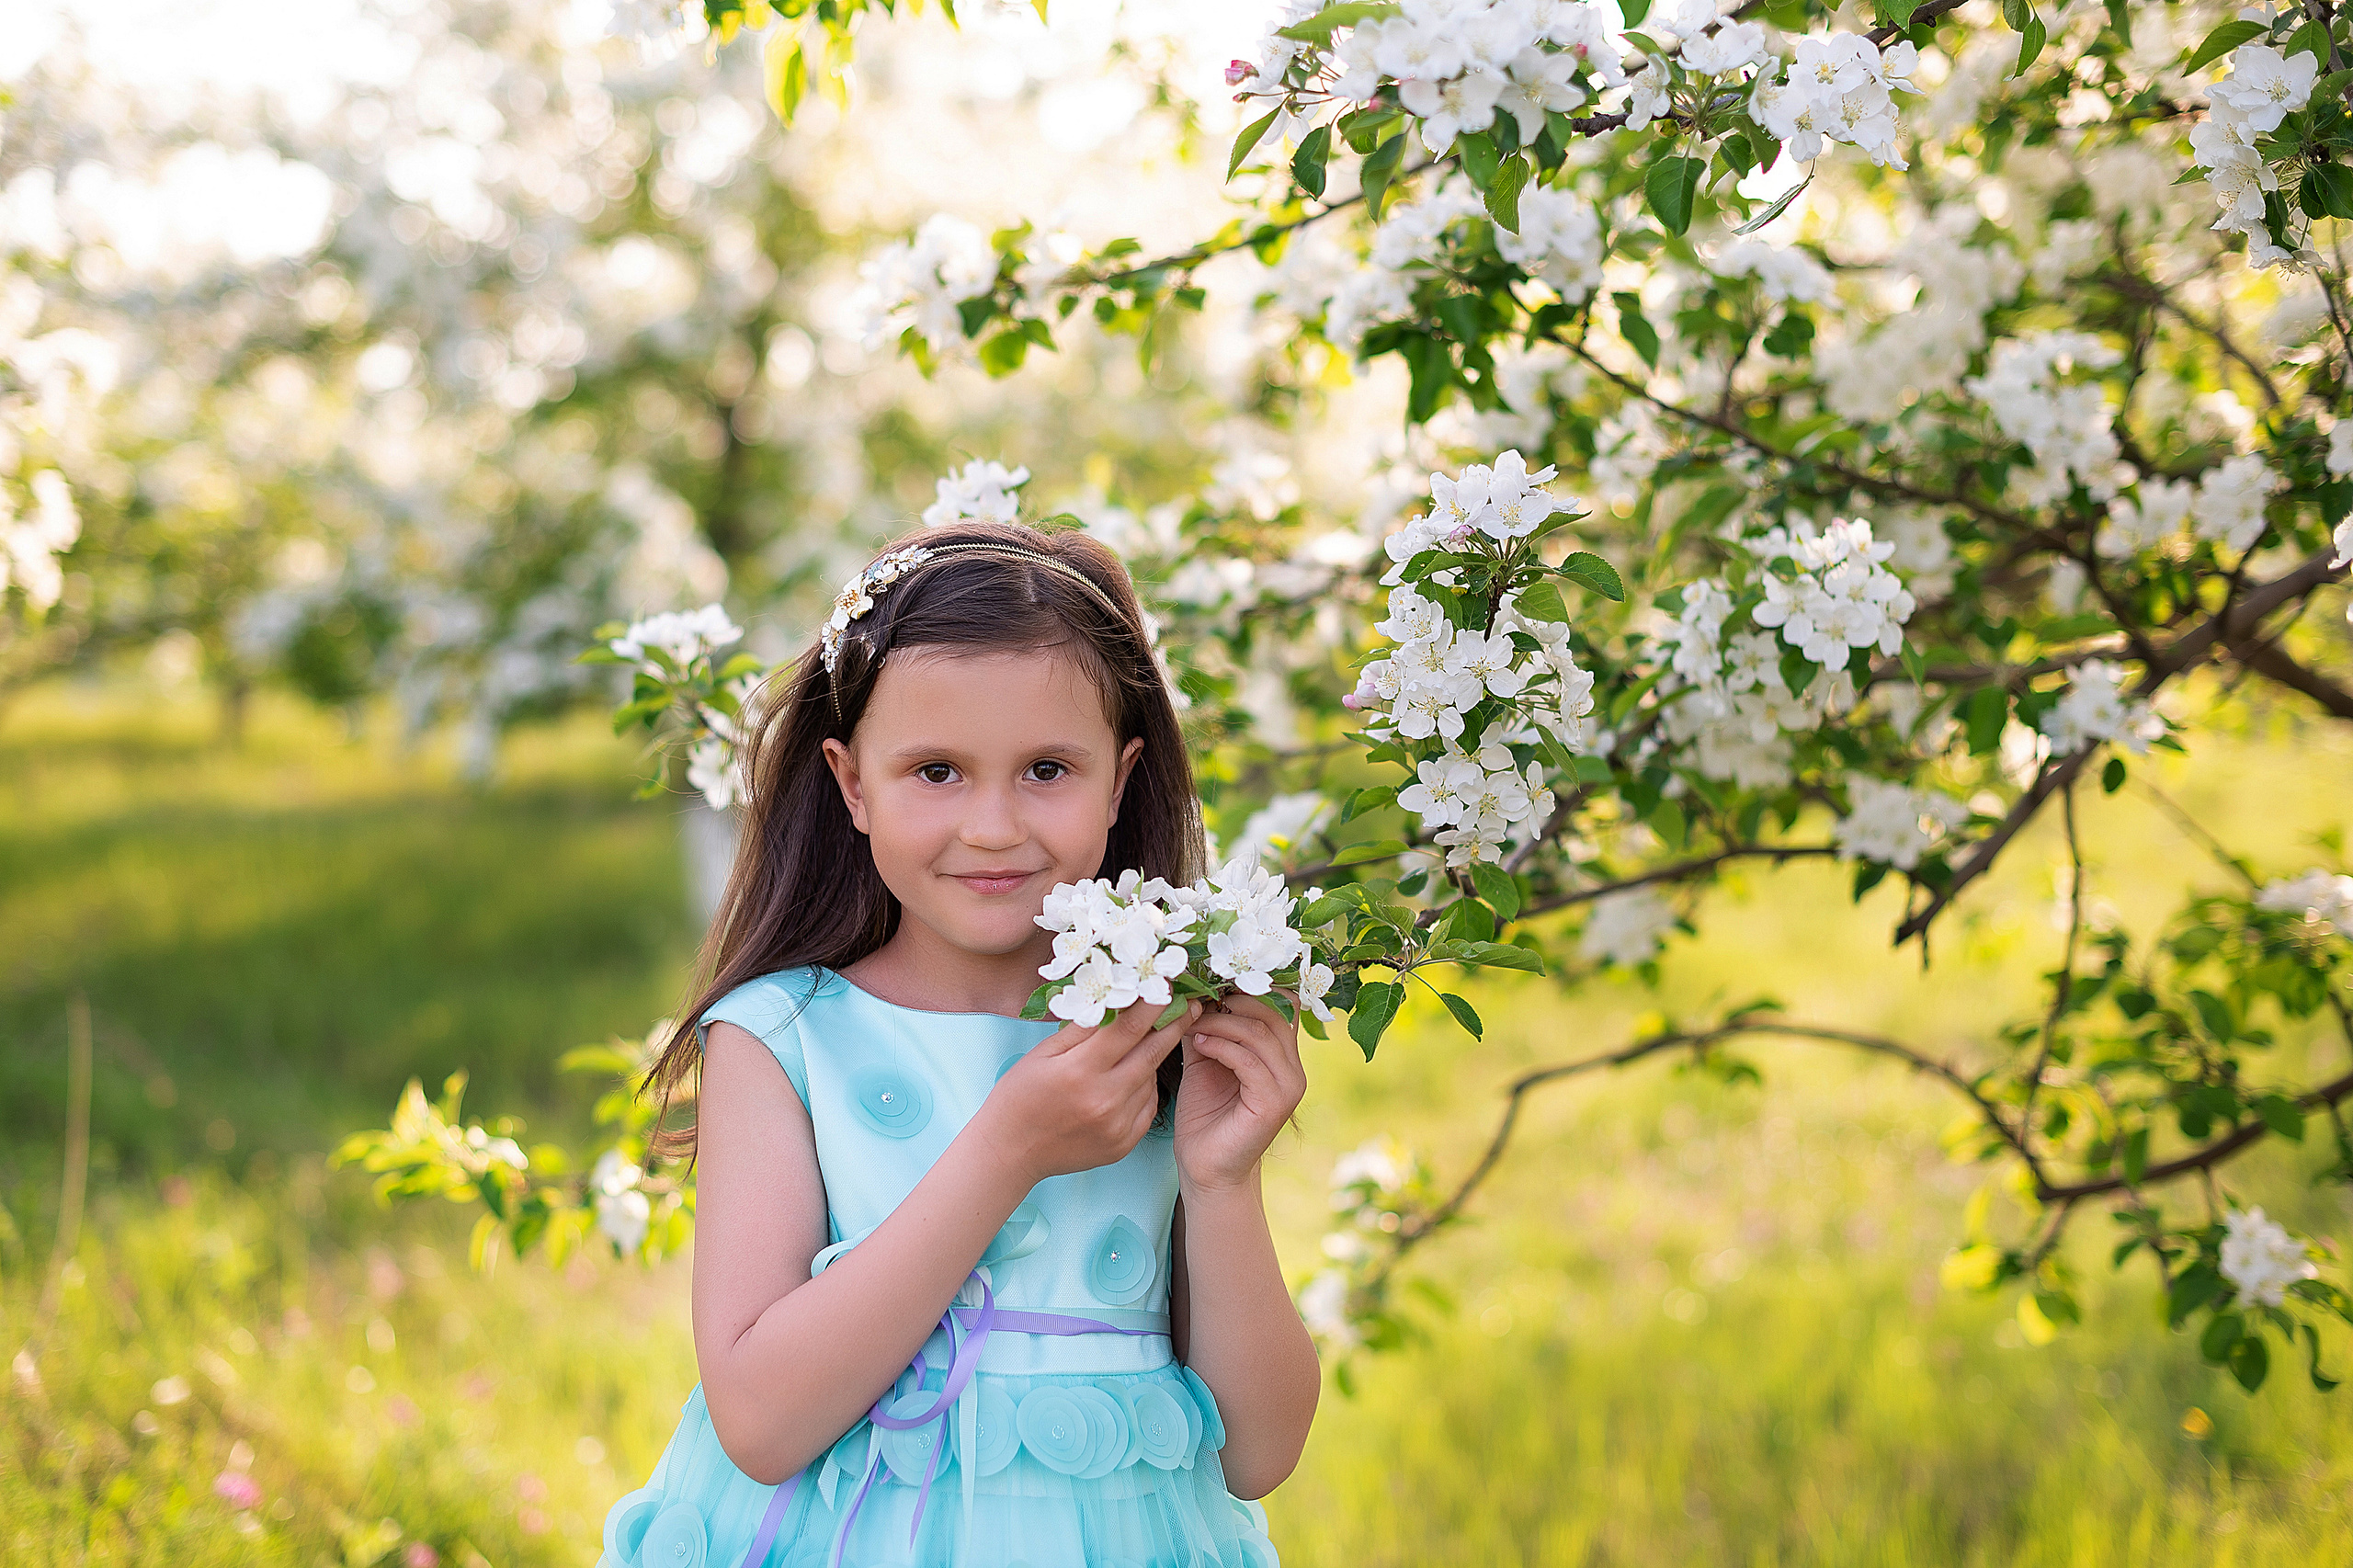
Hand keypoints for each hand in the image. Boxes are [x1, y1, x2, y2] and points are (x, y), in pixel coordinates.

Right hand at [984, 997, 1200, 1182]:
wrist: (1010, 1152)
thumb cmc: (1020, 1095)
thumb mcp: (1042, 1053)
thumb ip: (1084, 1028)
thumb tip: (1119, 999)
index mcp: (1080, 1071)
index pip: (1128, 1028)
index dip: (1153, 1004)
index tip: (1168, 985)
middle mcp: (1104, 1099)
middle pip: (1152, 1052)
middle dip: (1174, 1025)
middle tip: (1192, 1006)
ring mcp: (1117, 1125)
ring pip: (1151, 1079)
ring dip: (1154, 1057)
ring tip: (1149, 1042)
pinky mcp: (1123, 1144)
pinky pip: (1148, 1105)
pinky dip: (1145, 1087)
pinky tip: (1133, 1077)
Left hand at [1172, 991, 1305, 1194]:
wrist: (1205, 1168)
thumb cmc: (1205, 1115)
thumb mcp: (1204, 1059)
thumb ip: (1206, 1025)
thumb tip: (1192, 989)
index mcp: (1281, 1054)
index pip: (1282, 1003)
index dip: (1250, 986)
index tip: (1212, 981)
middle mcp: (1293, 1067)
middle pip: (1273, 1011)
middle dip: (1232, 1000)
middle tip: (1199, 1001)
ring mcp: (1289, 1085)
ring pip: (1262, 1033)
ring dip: (1222, 1023)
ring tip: (1193, 1025)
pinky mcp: (1275, 1103)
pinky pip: (1250, 1061)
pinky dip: (1222, 1046)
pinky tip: (1200, 1045)